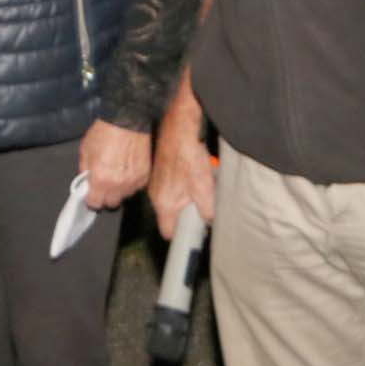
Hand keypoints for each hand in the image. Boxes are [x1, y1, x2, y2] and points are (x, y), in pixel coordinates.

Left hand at [78, 119, 150, 208]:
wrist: (127, 120)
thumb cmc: (104, 132)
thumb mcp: (85, 150)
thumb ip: (85, 170)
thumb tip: (86, 181)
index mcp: (100, 180)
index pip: (95, 204)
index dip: (92, 200)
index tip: (92, 195)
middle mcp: (118, 185)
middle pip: (111, 203)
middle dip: (106, 197)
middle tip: (104, 185)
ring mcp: (133, 182)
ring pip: (125, 196)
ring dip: (120, 190)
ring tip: (117, 175)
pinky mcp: (145, 176)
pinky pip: (136, 187)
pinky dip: (131, 182)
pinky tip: (128, 169)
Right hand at [150, 121, 216, 238]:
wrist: (179, 128)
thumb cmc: (189, 157)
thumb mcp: (205, 188)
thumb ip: (207, 211)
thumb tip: (209, 221)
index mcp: (165, 204)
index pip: (167, 232)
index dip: (179, 236)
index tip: (190, 235)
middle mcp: (155, 195)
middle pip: (169, 215)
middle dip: (185, 213)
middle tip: (200, 206)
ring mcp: (156, 182)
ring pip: (171, 198)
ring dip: (185, 197)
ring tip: (200, 186)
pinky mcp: (159, 170)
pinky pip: (170, 184)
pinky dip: (182, 183)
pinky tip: (194, 173)